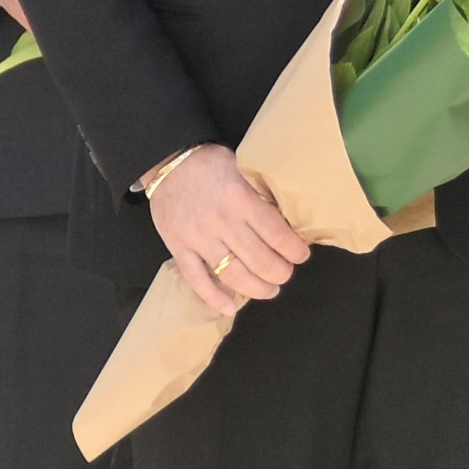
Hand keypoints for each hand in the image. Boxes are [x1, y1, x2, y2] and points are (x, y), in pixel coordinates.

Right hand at [150, 144, 305, 320]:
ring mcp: (198, 237)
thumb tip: (288, 220)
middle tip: (286, 274)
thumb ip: (261, 194)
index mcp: (240, 199)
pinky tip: (230, 307)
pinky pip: (196, 279)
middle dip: (280, 273)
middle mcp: (221, 221)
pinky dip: (213, 297)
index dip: (294, 251)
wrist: (167, 160)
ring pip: (232, 274)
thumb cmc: (210, 163)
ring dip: (256, 288)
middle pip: (259, 260)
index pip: (276, 235)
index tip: (301, 255)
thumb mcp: (243, 168)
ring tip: (270, 290)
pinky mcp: (178, 247)